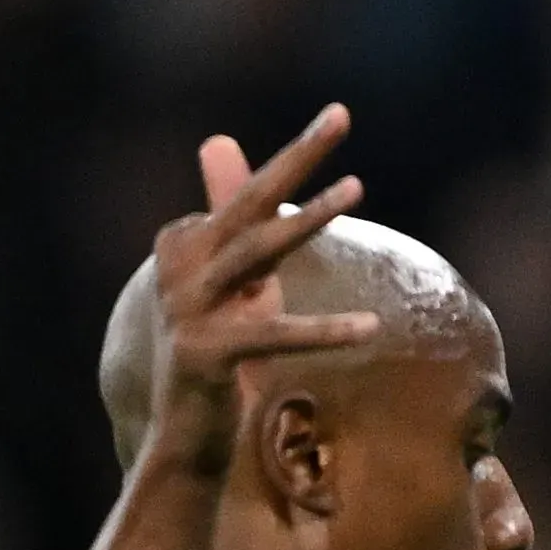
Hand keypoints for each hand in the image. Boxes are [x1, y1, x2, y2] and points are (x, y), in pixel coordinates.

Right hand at [147, 106, 383, 480]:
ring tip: (356, 187)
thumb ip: (231, 213)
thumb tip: (220, 139)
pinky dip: (323, 332)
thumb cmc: (222, 350)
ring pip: (255, 252)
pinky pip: (272, 337)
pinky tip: (371, 328)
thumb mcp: (237, 277)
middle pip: (249, 203)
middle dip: (297, 155)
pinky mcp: (203, 355)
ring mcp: (185, 309)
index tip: (336, 119)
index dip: (296, 162)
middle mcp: (179, 267)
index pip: (253, 197)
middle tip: (341, 114)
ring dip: (309, 219)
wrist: (188, 435)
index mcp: (185, 243)